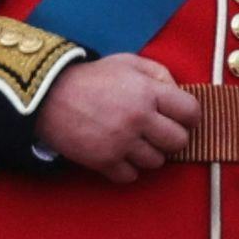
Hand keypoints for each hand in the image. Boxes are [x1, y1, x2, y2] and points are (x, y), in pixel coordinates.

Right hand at [35, 54, 195, 183]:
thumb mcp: (126, 62)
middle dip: (170, 137)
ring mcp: (122, 142)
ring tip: (133, 142)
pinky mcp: (104, 161)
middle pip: (178, 142)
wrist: (47, 95)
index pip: (191, 112)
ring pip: (157, 162)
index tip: (179, 117)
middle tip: (156, 132)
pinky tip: (118, 154)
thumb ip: (158, 73)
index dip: (188, 116)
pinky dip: (126, 168)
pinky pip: (131, 176)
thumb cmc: (90, 77)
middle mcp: (139, 118)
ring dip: (148, 154)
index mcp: (147, 92)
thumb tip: (179, 93)